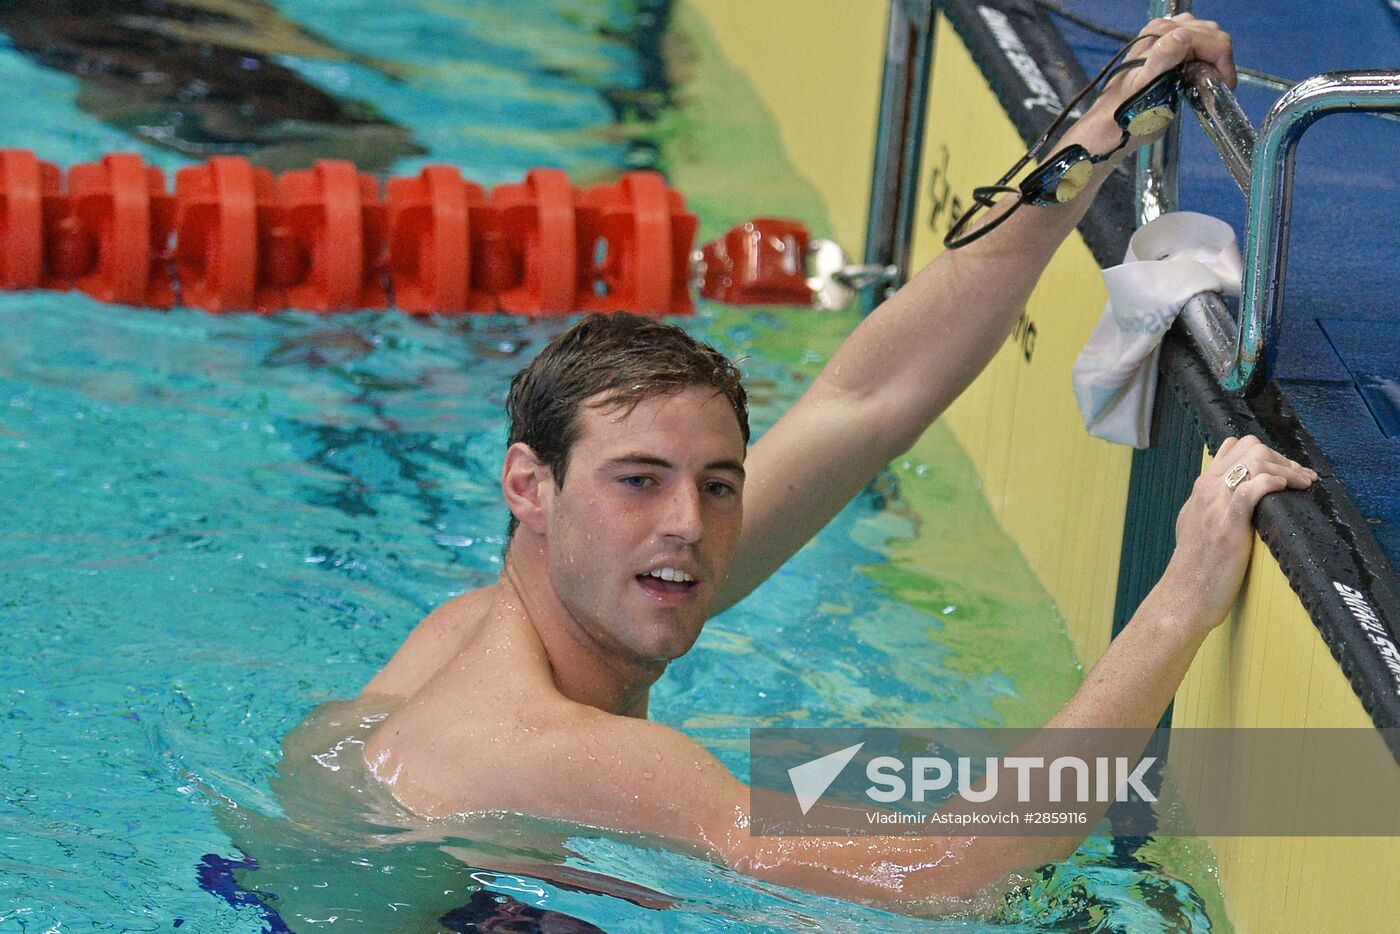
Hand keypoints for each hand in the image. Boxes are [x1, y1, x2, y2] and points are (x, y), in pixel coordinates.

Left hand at [1082, 14, 1236, 148]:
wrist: (1109, 122)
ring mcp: (1163, 33)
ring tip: (1203, 83)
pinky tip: (1193, 73)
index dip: (1225, 66)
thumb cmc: (1129, 111)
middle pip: (1212, 36)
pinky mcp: (1163, 43)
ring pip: (1206, 36)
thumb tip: (1182, 36)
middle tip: (1212, 89)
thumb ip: (1162, 59)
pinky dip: (1202, 55)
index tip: (1224, 90)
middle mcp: (1164, 27)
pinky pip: (1195, 40)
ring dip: (1211, 58)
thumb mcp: (1145, 87)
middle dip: (1218, 62)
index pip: (1214, 41)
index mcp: (1163, 34)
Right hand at [1155, 436, 1316, 633]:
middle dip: (1282, 458)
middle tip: (1300, 478)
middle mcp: (1207, 489)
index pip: (1234, 446)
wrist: (1185, 595)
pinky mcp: (1228, 524)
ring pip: (1256, 460)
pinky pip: (1255, 488)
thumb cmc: (1194, 566)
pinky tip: (1287, 490)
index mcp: (1202, 487)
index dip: (1265, 453)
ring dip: (1287, 468)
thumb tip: (1232, 494)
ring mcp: (1216, 504)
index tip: (1284, 471)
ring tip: (1303, 484)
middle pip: (1250, 447)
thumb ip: (1210, 504)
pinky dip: (1275, 482)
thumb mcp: (1195, 523)